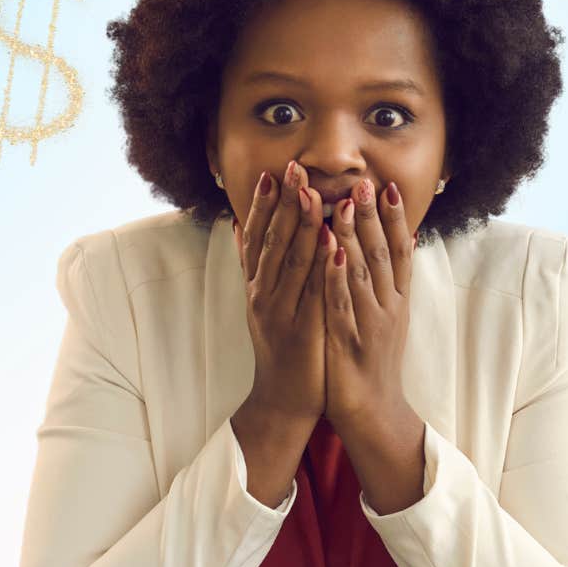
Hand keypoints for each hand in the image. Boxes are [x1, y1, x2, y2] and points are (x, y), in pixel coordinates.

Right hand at [233, 160, 331, 422]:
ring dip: (301, 226)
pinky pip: (312, 292)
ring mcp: (281, 313)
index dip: (262, 204)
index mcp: (257, 285)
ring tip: (311, 193)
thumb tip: (236, 223)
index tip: (271, 172)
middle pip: (272, 241)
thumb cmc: (280, 345)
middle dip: (283, 202)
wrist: (284, 399)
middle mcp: (263, 295)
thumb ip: (252, 263)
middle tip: (292, 167)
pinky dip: (321, 266)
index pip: (257, 236)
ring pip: (290, 262)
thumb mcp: (261, 300)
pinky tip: (331, 242)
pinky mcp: (302, 331)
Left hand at [321, 178, 415, 431]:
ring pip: (362, 274)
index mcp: (397, 300)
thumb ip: (390, 280)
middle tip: (365, 183)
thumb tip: (402, 240)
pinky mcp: (349, 343)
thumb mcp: (388, 316)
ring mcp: (371, 325)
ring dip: (353, 237)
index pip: (398, 251)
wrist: (373, 413)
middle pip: (382, 254)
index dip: (394, 219)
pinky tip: (330, 254)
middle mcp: (389, 307)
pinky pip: (342, 305)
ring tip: (345, 204)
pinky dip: (337, 278)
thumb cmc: (373, 361)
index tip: (387, 186)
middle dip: (373, 217)